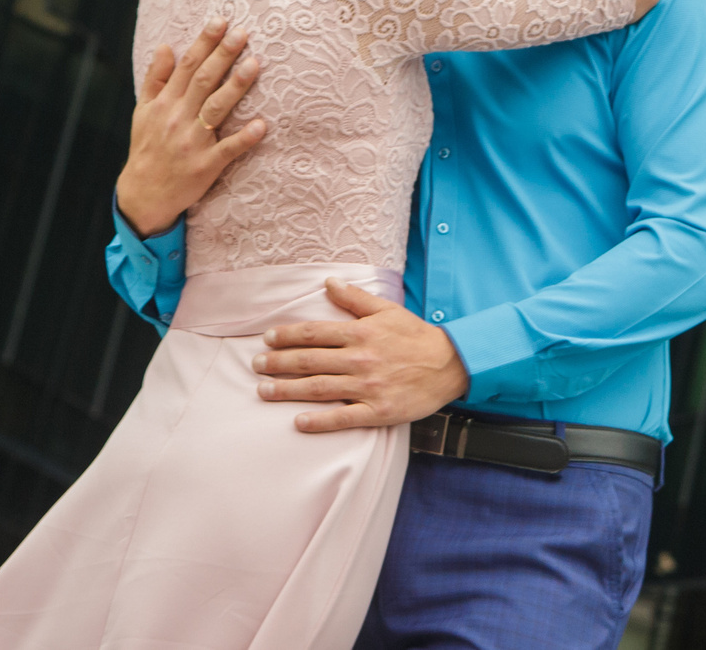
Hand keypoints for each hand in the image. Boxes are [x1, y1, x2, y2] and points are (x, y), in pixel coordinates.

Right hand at [115, 19, 266, 236]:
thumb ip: (155, 78)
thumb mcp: (143, 111)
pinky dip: (244, 138)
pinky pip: (227, 149)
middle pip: (203, 81)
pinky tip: (261, 125)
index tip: (221, 21)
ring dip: (235, 87)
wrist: (144, 194)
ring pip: (216, 109)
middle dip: (223, 56)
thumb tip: (166, 45)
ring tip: (254, 65)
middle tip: (242, 33)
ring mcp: (192, 142)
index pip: (186, 66)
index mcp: (164, 103)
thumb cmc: (147, 148)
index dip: (204, 43)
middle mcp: (178, 118)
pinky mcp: (206, 165)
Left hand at [253, 279, 469, 431]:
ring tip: (263, 391)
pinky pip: (344, 417)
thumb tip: (328, 283)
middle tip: (255, 365)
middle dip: (278, 363)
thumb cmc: (416, 336)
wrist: (451, 364)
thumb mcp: (387, 310)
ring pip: (319, 388)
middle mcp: (360, 359)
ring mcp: (368, 386)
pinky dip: (319, 421)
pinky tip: (298, 422)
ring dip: (287, 390)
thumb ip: (355, 298)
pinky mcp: (378, 410)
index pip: (315, 333)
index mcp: (361, 333)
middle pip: (310, 361)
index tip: (267, 339)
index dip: (288, 336)